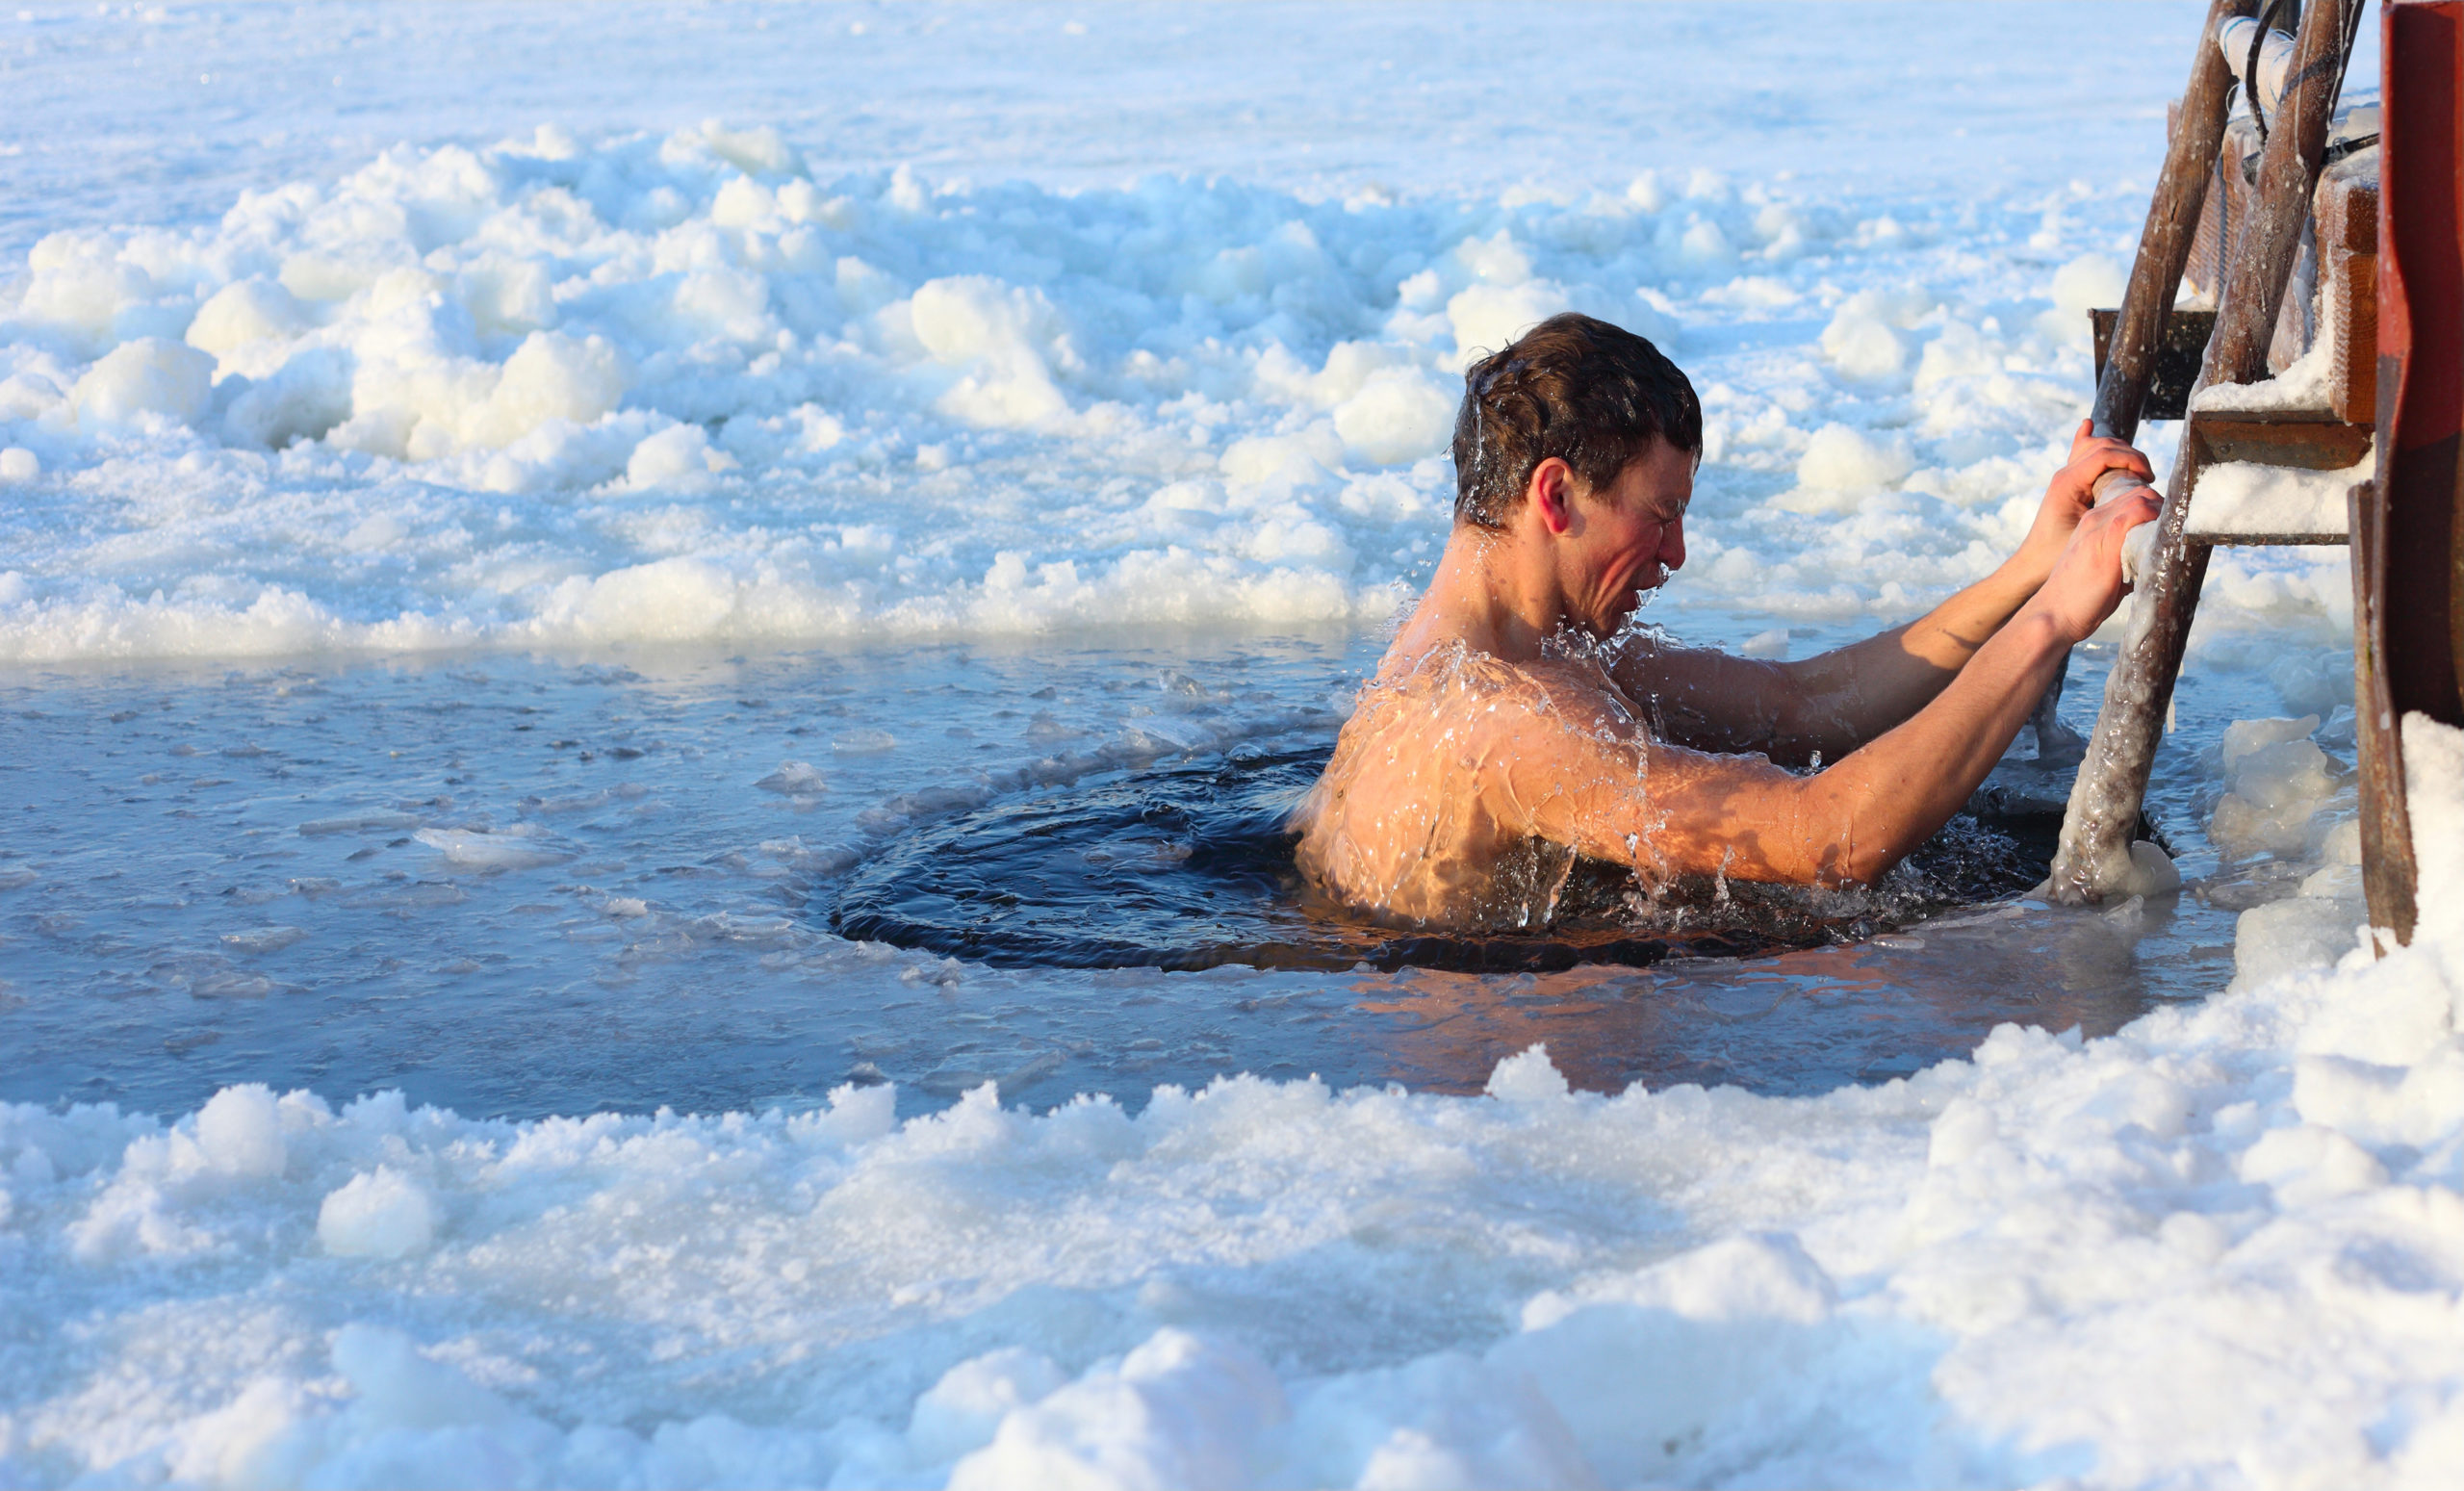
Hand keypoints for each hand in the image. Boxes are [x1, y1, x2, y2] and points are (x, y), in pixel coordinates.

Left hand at [2013, 420, 2156, 582]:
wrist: (2030, 566)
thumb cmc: (2057, 556)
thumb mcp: (2089, 536)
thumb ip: (2114, 514)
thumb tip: (2145, 498)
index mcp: (2067, 482)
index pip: (2105, 453)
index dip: (2133, 459)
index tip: (2150, 478)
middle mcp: (2064, 475)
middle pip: (2103, 445)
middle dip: (2131, 455)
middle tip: (2148, 478)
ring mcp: (2065, 478)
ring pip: (2095, 447)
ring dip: (2120, 453)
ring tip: (2138, 472)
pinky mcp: (2068, 485)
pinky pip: (2080, 455)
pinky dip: (2088, 441)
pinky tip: (2088, 426)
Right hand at [2026, 484, 2161, 642]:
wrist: (2053, 614)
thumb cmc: (2078, 601)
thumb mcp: (2102, 571)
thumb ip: (2123, 559)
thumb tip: (2151, 562)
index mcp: (2091, 525)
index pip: (2130, 499)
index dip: (2154, 507)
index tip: (2165, 527)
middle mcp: (2094, 520)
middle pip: (2140, 493)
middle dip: (2162, 506)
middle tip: (2173, 530)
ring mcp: (2099, 528)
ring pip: (2141, 498)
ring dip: (2162, 512)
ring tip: (2171, 536)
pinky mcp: (2107, 541)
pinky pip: (2139, 513)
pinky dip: (2156, 519)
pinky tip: (2162, 540)